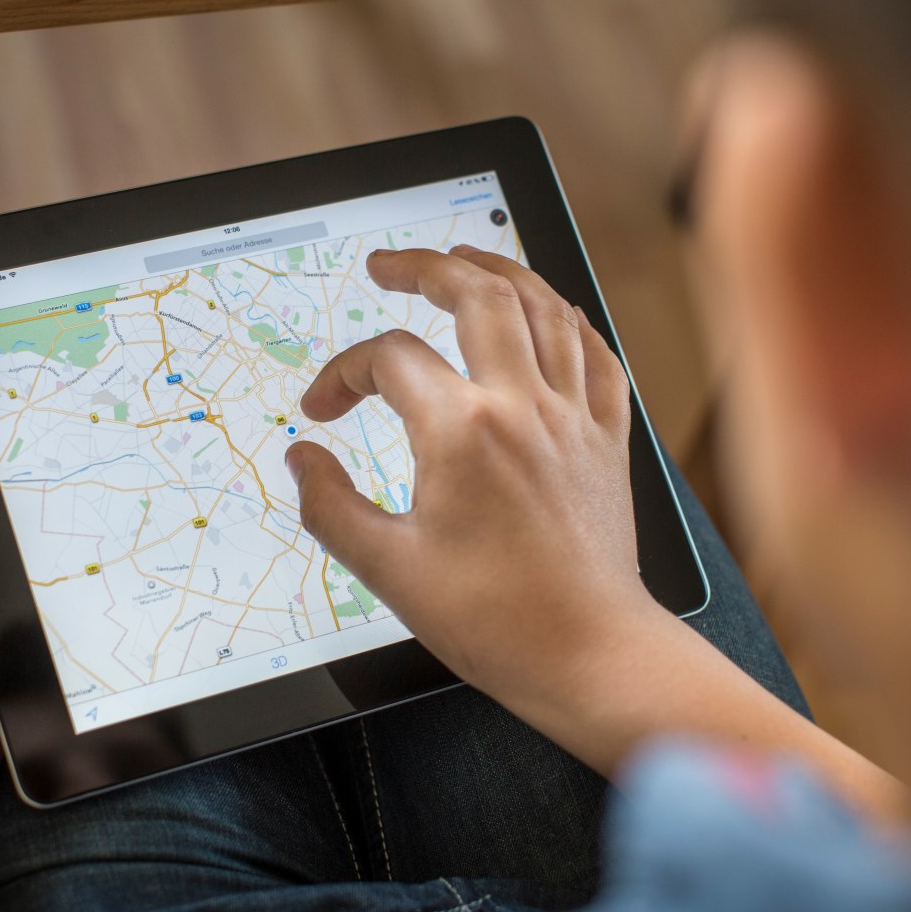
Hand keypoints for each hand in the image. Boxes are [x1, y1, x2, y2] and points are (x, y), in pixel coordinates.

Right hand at [287, 245, 652, 701]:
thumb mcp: (388, 569)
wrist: (588, 652)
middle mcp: (523, 407)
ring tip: (466, 258)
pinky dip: (570, 322)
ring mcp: (573, 419)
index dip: (342, 373)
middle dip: (426, 265)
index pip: (389, 359)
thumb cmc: (495, 620)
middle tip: (389, 265)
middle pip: (477, 293)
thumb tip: (303, 460)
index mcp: (463, 432)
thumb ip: (330, 507)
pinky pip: (597, 355)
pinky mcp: (607, 440)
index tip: (323, 408)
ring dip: (501, 271)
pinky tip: (552, 316)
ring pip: (545, 307)